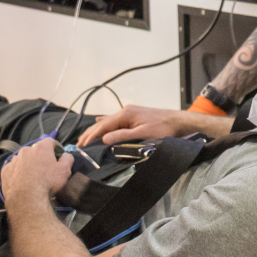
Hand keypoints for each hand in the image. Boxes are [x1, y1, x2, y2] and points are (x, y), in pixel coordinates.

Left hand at [0, 136, 72, 202]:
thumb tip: (66, 155)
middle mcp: (26, 150)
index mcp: (41, 148)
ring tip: (33, 177)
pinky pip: (13, 169)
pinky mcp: (5, 171)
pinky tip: (22, 182)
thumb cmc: (47, 183)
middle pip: (36, 150)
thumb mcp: (65, 171)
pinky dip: (18, 172)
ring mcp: (14, 160)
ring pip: (23, 159)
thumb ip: (67, 159)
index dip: (56, 148)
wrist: (26, 200)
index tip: (58, 156)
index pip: (50, 142)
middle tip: (46, 170)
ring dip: (29, 164)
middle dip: (41, 157)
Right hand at [79, 104, 231, 147]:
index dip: (91, 136)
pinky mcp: (134, 116)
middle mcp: (125, 111)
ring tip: (85, 139)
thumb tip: (104, 139)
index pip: (103, 126)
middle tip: (78, 144)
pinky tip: (100, 125)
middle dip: (90, 134)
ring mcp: (130, 113)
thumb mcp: (143, 134)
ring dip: (96, 130)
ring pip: (108, 122)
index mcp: (125, 114)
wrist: (178, 121)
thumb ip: (123, 136)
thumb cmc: (163, 128)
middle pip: (103, 123)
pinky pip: (115, 121)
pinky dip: (105, 126)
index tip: (82, 145)